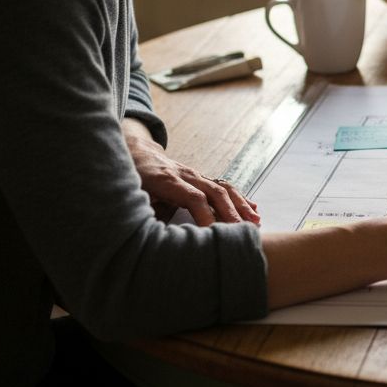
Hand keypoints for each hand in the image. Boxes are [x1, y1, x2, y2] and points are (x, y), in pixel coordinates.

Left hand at [122, 119, 259, 225]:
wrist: (134, 150)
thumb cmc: (130, 176)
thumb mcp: (130, 194)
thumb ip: (144, 213)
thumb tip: (158, 236)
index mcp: (166, 180)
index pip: (193, 198)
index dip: (206, 216)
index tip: (214, 234)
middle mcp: (185, 175)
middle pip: (215, 192)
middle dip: (232, 213)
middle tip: (244, 232)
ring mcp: (195, 175)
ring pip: (223, 188)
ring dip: (241, 205)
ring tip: (256, 221)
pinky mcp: (200, 178)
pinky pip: (223, 186)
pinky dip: (240, 198)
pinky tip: (253, 209)